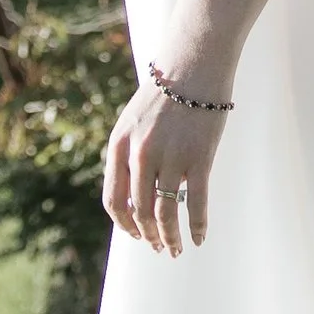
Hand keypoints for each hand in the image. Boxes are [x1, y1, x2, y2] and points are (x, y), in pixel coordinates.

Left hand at [101, 73, 229, 255]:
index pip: (113, 199)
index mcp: (119, 146)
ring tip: (177, 249)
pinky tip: (199, 238)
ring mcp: (170, 157)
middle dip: (149, 236)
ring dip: (170, 237)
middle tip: (159, 248)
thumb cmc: (166, 92)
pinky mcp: (199, 157)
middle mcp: (141, 155)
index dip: (124, 223)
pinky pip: (197, 202)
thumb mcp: (134, 121)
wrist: (193, 64)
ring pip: (166, 212)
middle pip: (141, 210)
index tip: (134, 235)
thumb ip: (130, 155)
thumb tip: (137, 195)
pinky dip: (198, 225)